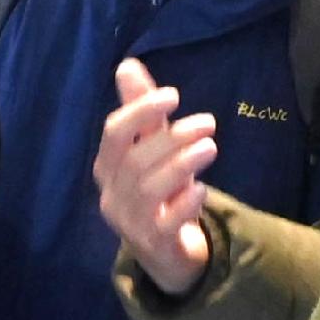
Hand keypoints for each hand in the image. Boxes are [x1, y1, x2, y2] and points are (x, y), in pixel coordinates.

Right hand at [98, 58, 218, 293]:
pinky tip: (201, 190)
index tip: (173, 95)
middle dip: (172, 137)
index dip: (141, 111)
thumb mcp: (151, 150)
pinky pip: (165, 224)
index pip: (114, 134)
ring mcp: (131, 223)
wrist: (165, 253)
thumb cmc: (158, 192)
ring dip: (182, 164)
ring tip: (210, 146)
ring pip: (150, 190)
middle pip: (135, 161)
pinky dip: (184, 204)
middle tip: (209, 122)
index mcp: (108, 167)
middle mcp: (113, 195)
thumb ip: (141, 112)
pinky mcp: (154, 245)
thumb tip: (127, 65)